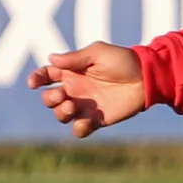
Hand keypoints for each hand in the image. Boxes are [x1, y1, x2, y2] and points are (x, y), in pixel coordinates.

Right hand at [27, 43, 146, 138]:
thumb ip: (75, 58)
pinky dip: (78, 129)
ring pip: (60, 115)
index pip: (46, 76)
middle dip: (49, 99)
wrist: (147, 78)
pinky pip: (79, 130)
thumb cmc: (124, 60)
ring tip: (72, 106)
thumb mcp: (98, 53)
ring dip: (60, 113)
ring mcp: (85, 106)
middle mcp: (76, 89)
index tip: (34, 82)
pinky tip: (85, 122)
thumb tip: (50, 58)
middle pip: (49, 99)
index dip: (36, 79)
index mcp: (72, 72)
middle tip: (62, 95)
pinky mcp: (97, 120)